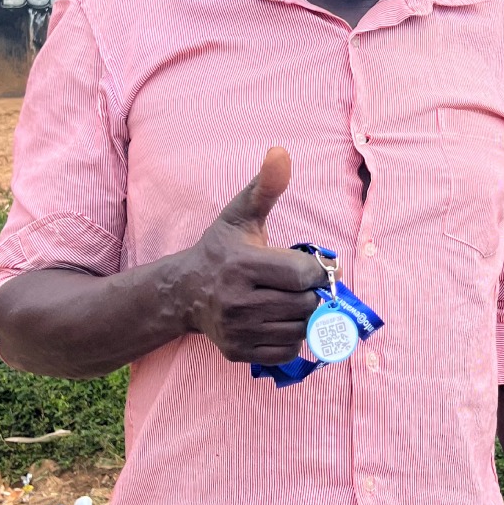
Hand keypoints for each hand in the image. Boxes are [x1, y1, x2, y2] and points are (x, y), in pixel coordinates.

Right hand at [179, 147, 327, 364]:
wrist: (186, 291)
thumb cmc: (221, 249)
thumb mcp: (240, 215)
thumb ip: (265, 187)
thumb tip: (281, 152)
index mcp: (243, 265)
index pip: (304, 275)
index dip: (317, 270)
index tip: (311, 265)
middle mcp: (238, 301)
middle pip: (306, 304)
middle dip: (311, 293)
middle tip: (300, 284)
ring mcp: (237, 330)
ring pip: (299, 329)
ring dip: (303, 316)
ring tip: (288, 300)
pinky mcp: (238, 352)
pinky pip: (286, 351)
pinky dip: (291, 337)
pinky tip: (278, 320)